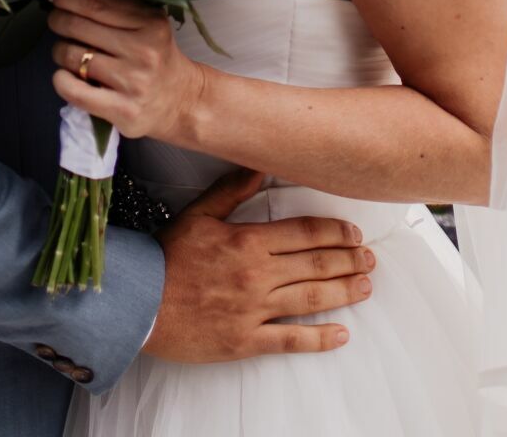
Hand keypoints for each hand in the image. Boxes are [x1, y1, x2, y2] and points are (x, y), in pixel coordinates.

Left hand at [49, 0, 206, 141]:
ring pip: (72, 57)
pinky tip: (64, 76)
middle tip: (56, 21)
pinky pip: (74, 91)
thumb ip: (119, 7)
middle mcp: (143, 50)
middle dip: (58, 20)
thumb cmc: (157, 57)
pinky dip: (60, 80)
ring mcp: (133, 82)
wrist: (182, 101)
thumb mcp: (150, 23)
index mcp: (150, 22)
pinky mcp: (122, 109)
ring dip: (59, 51)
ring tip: (67, 52)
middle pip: (78, 26)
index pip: (96, 3)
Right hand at [141, 168, 375, 361]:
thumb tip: (258, 165)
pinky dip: (319, 339)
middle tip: (370, 257)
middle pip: (316, 264)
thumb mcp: (198, 216)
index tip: (353, 232)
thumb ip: (231, 191)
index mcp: (247, 242)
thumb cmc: (165, 258)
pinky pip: (290, 339)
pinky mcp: (246, 340)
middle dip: (348, 259)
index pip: (305, 233)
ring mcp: (253, 310)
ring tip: (366, 286)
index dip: (334, 231)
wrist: (137, 303)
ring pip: (311, 298)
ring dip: (344, 291)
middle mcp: (257, 275)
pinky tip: (342, 334)